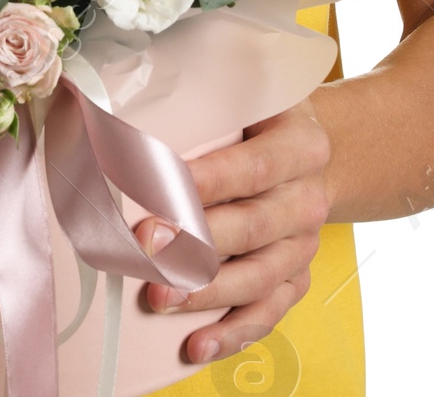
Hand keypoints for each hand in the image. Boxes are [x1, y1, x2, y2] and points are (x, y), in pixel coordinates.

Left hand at [132, 96, 330, 365]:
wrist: (313, 154)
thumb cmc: (260, 117)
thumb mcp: (253, 90)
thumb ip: (211, 91)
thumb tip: (120, 89)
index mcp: (302, 146)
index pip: (252, 166)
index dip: (206, 180)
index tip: (153, 185)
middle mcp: (308, 199)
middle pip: (252, 227)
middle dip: (195, 241)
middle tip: (144, 245)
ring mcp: (304, 245)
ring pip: (258, 277)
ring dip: (205, 292)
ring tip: (158, 297)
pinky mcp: (296, 278)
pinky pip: (267, 312)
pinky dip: (232, 333)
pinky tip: (195, 345)